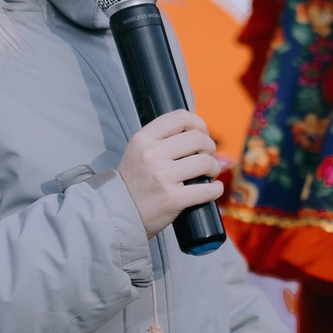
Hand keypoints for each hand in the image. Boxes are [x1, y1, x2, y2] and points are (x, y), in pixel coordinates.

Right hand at [119, 110, 224, 238]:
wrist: (117, 214)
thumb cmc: (134, 183)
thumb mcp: (137, 152)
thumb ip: (160, 140)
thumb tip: (199, 132)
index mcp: (143, 139)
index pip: (180, 117)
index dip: (199, 124)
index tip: (203, 134)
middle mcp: (152, 154)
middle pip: (198, 138)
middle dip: (210, 147)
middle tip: (207, 158)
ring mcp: (162, 177)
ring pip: (205, 162)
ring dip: (214, 168)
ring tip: (210, 174)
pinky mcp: (172, 199)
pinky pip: (207, 190)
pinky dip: (216, 190)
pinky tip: (214, 189)